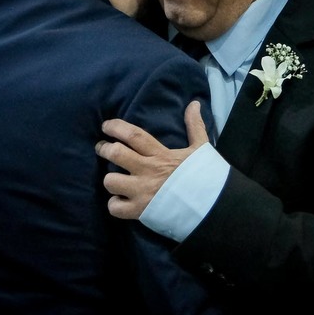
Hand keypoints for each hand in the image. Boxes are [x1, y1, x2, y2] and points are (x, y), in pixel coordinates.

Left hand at [96, 101, 210, 219]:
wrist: (211, 205)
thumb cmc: (203, 176)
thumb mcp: (200, 147)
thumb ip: (194, 125)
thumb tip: (194, 103)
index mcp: (160, 154)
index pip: (134, 135)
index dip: (116, 127)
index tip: (106, 126)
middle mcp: (148, 171)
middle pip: (116, 153)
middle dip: (104, 149)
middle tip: (102, 148)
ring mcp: (142, 192)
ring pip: (110, 181)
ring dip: (110, 179)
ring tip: (115, 179)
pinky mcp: (140, 211)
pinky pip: (115, 207)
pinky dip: (115, 204)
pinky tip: (121, 201)